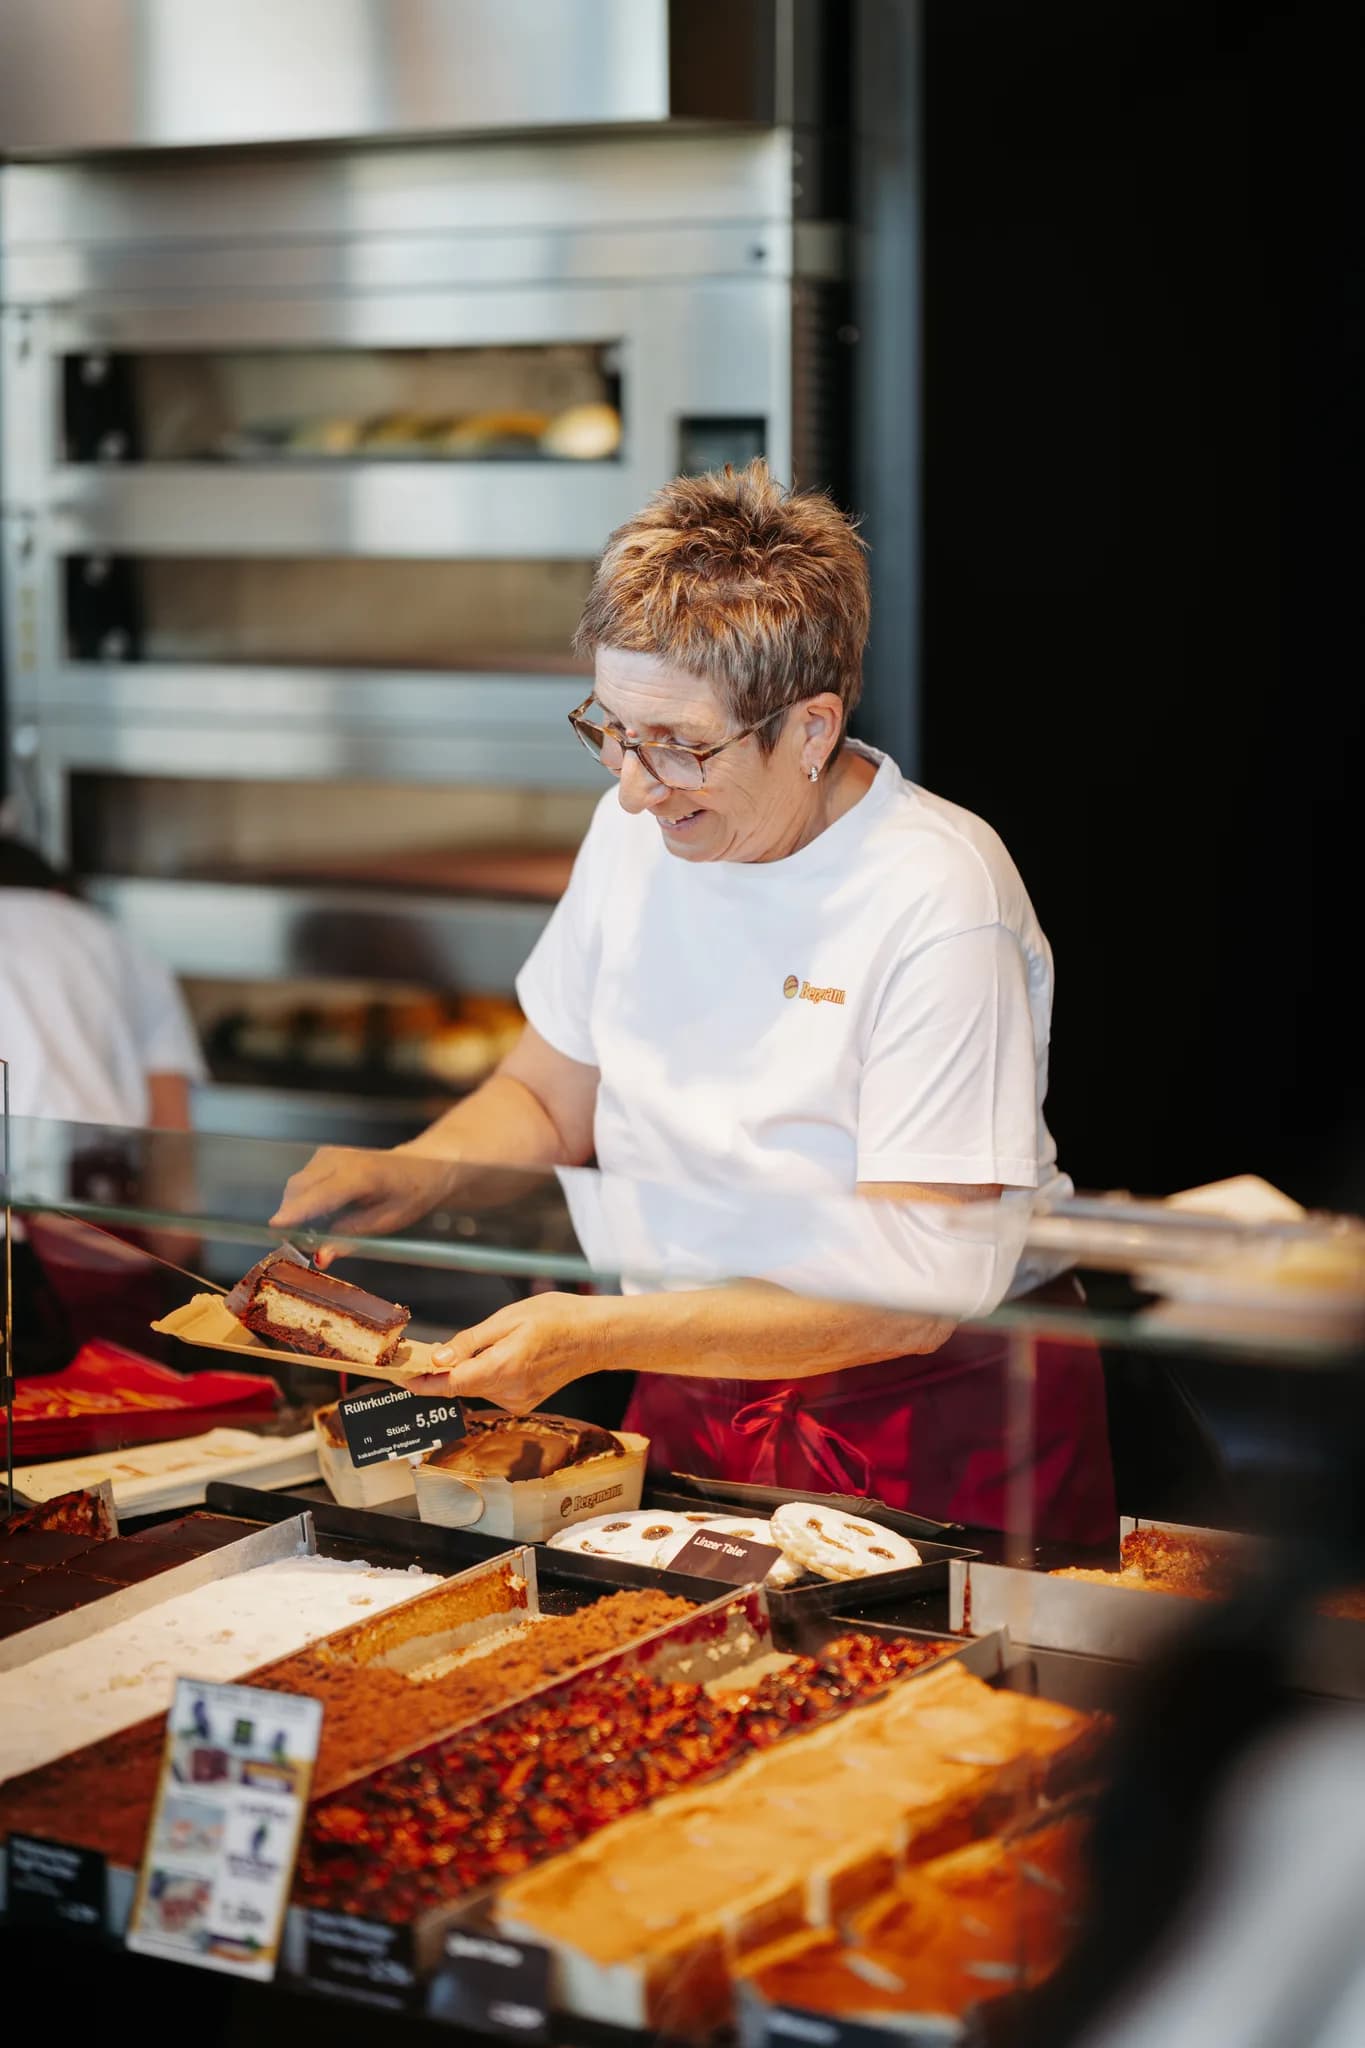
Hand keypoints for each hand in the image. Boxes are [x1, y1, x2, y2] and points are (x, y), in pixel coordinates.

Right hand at [270, 1145, 457, 1265]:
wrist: (422, 1165)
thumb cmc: (410, 1194)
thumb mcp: (386, 1223)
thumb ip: (350, 1239)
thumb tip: (320, 1258)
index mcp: (361, 1175)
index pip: (320, 1194)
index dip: (296, 1212)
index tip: (275, 1228)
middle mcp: (340, 1159)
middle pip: (299, 1189)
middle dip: (292, 1217)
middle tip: (297, 1245)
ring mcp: (330, 1154)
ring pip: (297, 1185)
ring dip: (297, 1209)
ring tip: (316, 1230)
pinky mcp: (324, 1155)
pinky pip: (303, 1180)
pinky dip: (304, 1199)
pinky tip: (322, 1213)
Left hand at [399, 1292, 610, 1413]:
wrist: (596, 1336)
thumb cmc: (557, 1318)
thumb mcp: (509, 1318)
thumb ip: (471, 1341)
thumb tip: (438, 1358)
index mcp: (502, 1368)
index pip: (450, 1383)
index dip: (421, 1383)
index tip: (400, 1378)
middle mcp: (509, 1392)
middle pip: (461, 1385)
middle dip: (443, 1370)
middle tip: (430, 1351)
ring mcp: (518, 1401)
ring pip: (477, 1387)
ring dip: (470, 1370)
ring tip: (492, 1341)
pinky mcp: (525, 1403)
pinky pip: (493, 1390)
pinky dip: (488, 1374)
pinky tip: (505, 1355)